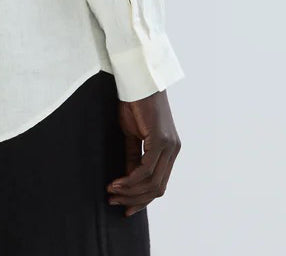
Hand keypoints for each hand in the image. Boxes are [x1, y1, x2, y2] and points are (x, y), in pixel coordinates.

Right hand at [106, 89, 180, 216]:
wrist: (137, 80)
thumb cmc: (134, 103)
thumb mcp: (132, 135)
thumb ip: (133, 158)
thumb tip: (128, 181)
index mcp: (169, 150)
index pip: (159, 184)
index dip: (142, 199)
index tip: (124, 207)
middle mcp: (173, 150)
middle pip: (157, 188)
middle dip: (135, 199)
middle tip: (114, 202)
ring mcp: (170, 146)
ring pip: (152, 182)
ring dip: (130, 192)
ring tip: (112, 192)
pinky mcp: (161, 140)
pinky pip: (146, 170)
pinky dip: (131, 180)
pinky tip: (116, 182)